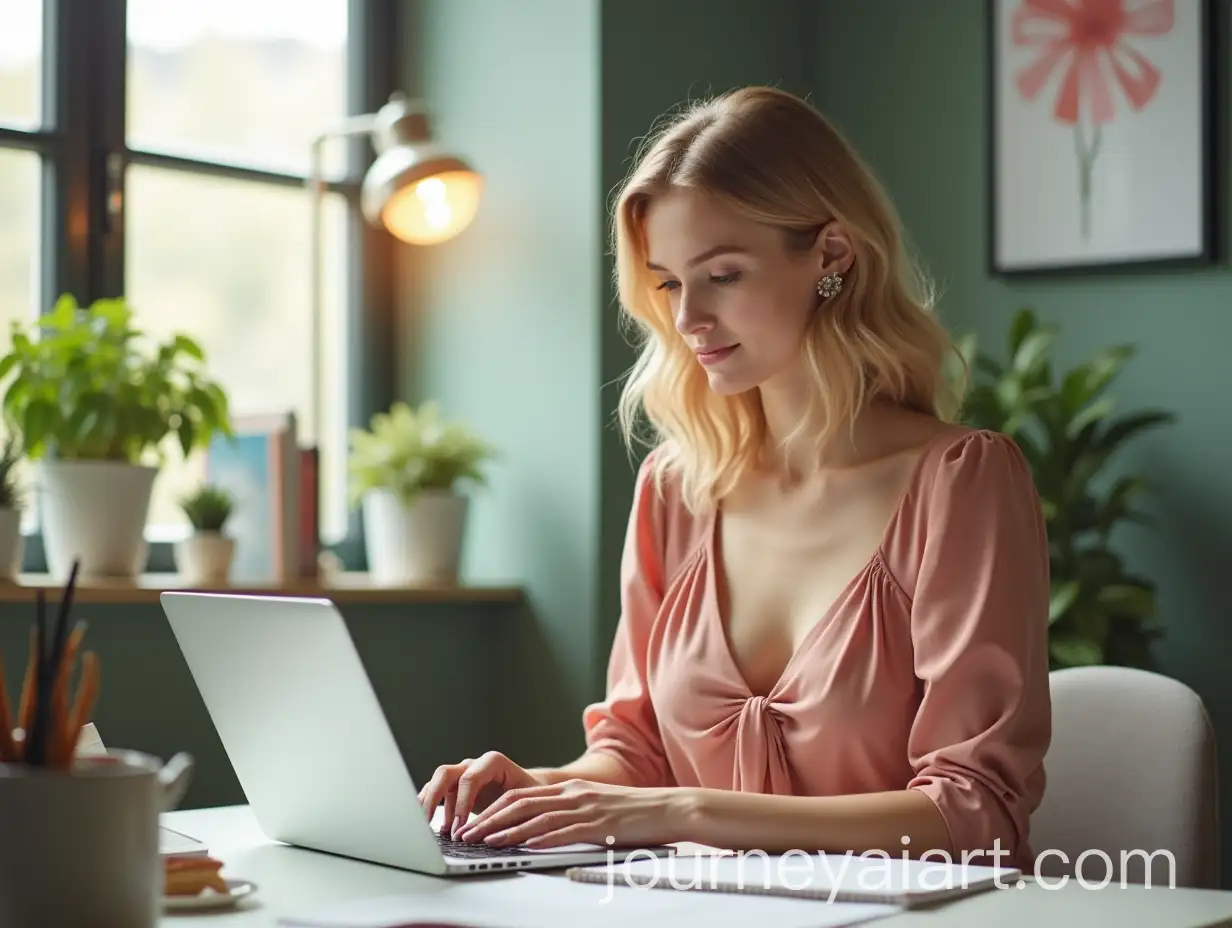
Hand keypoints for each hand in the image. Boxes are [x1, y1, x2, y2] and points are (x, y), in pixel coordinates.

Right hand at [418, 751, 543, 836]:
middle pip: (446, 774)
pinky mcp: (455, 787)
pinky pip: (435, 793)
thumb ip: (515, 813)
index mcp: (493, 762)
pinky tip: (434, 829)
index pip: (470, 778)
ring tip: (428, 830)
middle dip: (435, 800)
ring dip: (429, 805)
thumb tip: (503, 834)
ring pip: (436, 782)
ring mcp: (462, 774)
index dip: (462, 803)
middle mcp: (474, 765)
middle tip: (429, 825)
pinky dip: (430, 808)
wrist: (530, 789)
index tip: (459, 827)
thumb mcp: (529, 802)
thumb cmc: (532, 795)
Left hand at [456, 779, 690, 848]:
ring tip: (485, 841)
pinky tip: (525, 847)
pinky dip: (541, 839)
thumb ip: (570, 815)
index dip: (493, 809)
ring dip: (508, 831)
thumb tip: (541, 832)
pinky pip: (565, 831)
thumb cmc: (635, 813)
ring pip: (537, 817)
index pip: (521, 796)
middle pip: (521, 803)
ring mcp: (586, 807)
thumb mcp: (597, 808)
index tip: (473, 822)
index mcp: (571, 788)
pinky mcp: (600, 823)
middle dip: (490, 819)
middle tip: (468, 833)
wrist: (670, 807)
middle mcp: (574, 793)